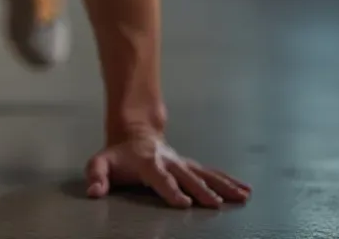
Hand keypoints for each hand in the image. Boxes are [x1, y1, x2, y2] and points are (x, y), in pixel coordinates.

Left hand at [85, 133, 250, 208]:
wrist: (134, 133)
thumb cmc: (118, 156)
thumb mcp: (101, 162)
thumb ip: (96, 176)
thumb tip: (94, 192)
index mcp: (147, 162)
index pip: (160, 177)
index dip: (170, 188)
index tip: (183, 202)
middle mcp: (168, 160)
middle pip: (186, 175)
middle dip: (200, 189)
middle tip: (214, 203)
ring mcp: (181, 162)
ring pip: (204, 173)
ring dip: (222, 185)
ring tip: (240, 197)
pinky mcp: (190, 165)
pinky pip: (211, 172)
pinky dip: (228, 180)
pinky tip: (244, 190)